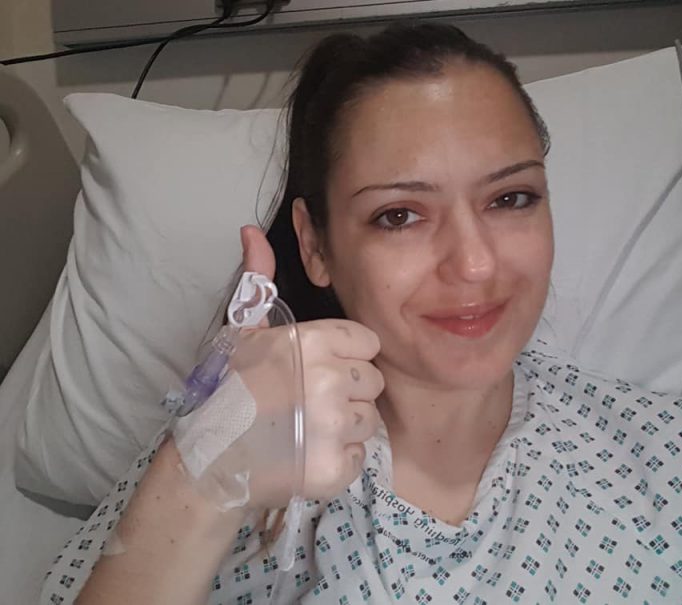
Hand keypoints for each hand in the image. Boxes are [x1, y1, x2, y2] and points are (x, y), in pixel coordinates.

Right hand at [174, 226, 383, 509]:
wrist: (209, 457)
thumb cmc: (229, 388)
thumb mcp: (243, 329)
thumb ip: (258, 279)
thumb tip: (251, 230)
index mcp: (314, 342)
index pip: (366, 344)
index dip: (347, 357)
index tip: (319, 369)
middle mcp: (329, 380)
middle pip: (372, 381)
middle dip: (348, 392)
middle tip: (310, 402)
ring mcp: (333, 426)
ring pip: (369, 420)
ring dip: (345, 426)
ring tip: (307, 428)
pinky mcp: (334, 467)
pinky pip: (358, 456)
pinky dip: (338, 460)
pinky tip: (308, 454)